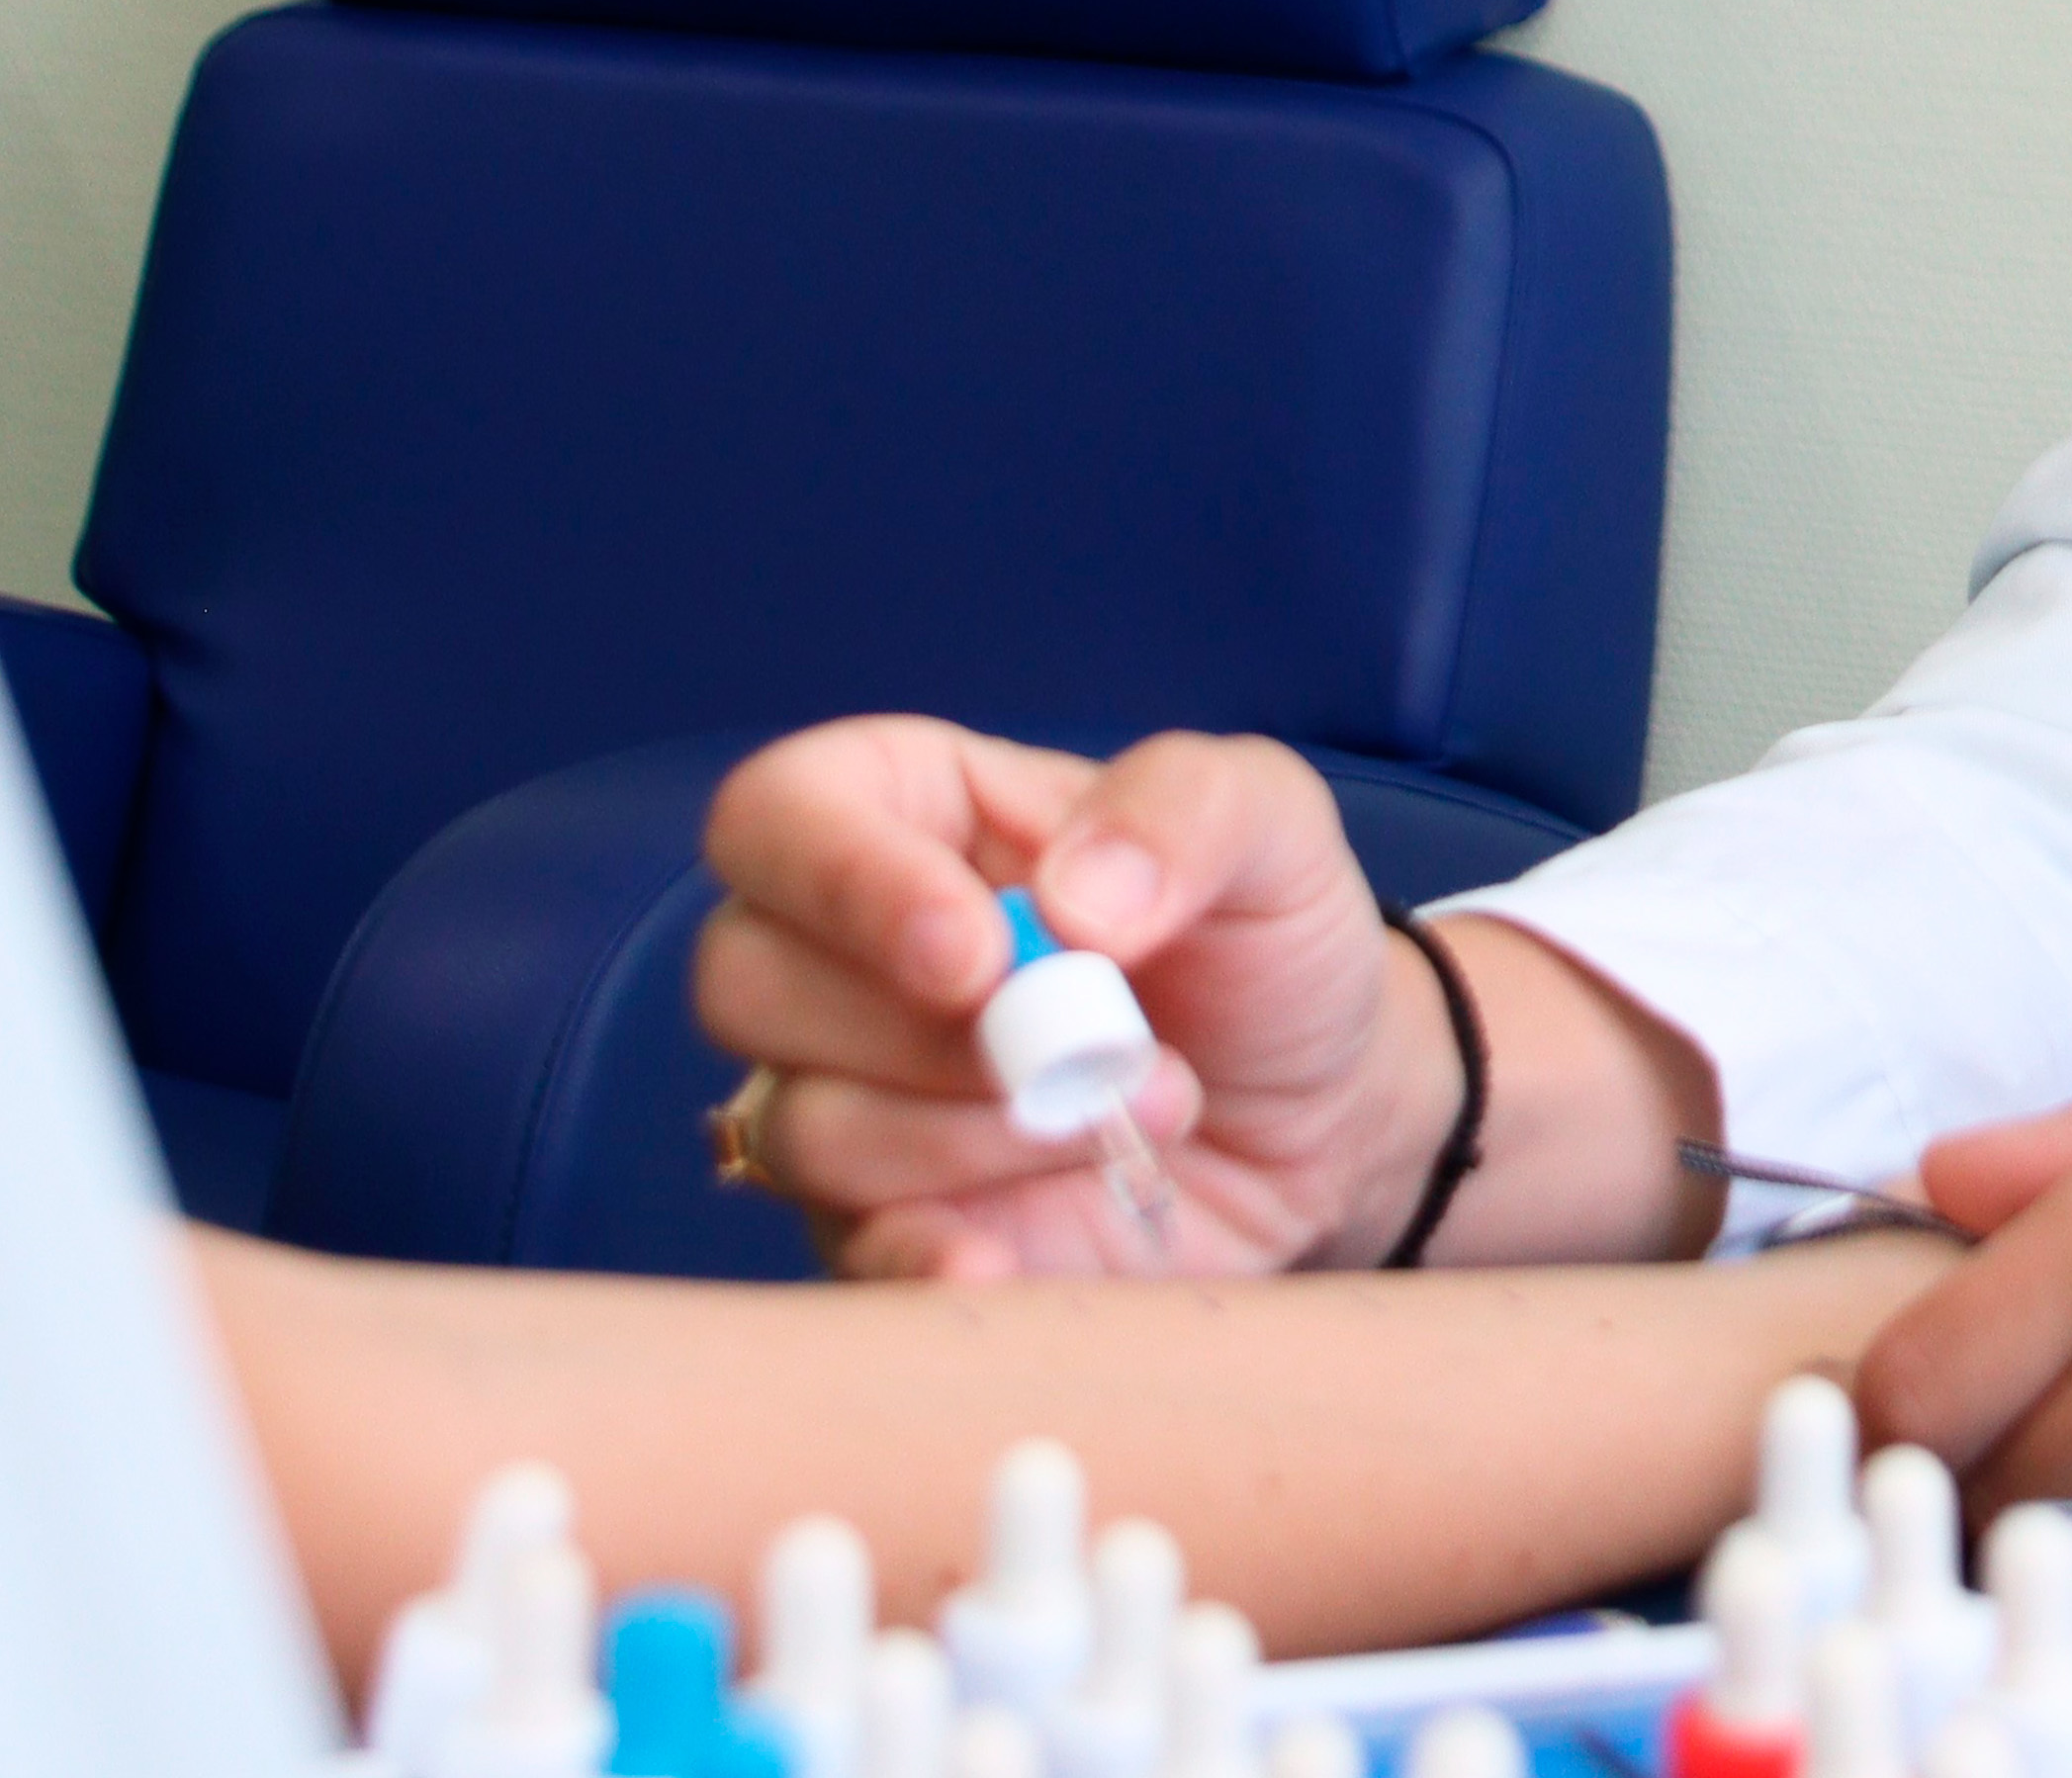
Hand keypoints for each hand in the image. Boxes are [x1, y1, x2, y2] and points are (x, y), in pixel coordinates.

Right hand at [690, 718, 1443, 1278]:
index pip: (776, 817)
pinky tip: (1000, 1260)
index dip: (845, 882)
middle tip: (1093, 1045)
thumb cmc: (1265, 942)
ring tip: (1131, 1112)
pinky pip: (844, 1257)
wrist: (1325, 1113)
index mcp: (910, 814)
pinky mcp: (888, 1230)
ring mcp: (852, 1101)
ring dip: (973, 1134)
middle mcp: (847, 956)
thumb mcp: (1269, 828)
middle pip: (746, 981)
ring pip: (804, 1127)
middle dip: (923, 1033)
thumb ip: (1182, 809)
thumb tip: (1072, 899)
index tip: (976, 957)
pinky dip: (917, 1261)